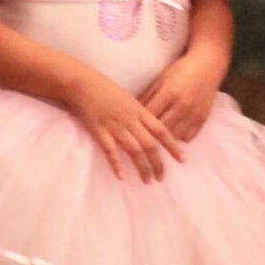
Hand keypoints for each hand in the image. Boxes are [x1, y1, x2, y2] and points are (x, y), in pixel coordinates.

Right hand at [65, 68, 185, 182]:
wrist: (82, 84)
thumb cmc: (105, 89)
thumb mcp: (128, 99)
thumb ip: (139, 113)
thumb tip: (151, 126)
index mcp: (139, 111)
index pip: (162, 131)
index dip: (173, 146)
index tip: (182, 159)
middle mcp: (130, 120)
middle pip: (150, 145)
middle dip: (158, 163)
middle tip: (161, 178)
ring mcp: (115, 126)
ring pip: (134, 150)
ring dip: (142, 167)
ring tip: (147, 181)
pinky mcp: (99, 131)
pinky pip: (110, 150)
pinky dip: (116, 163)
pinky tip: (122, 176)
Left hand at [138, 54, 221, 143]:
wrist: (208, 64)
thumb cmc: (181, 69)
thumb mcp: (161, 79)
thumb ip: (147, 96)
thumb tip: (132, 112)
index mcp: (169, 93)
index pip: (149, 114)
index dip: (138, 121)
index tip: (131, 125)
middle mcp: (183, 106)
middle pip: (161, 129)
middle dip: (150, 133)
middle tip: (141, 135)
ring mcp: (194, 114)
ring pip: (174, 137)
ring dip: (164, 137)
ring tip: (156, 136)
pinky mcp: (203, 119)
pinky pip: (187, 138)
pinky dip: (179, 137)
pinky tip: (173, 132)